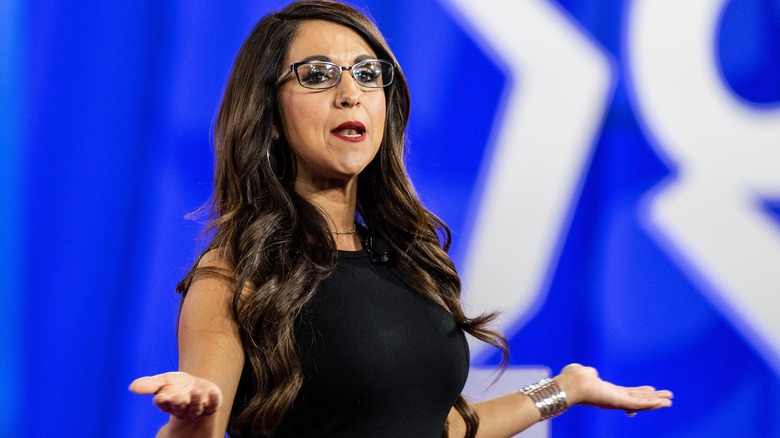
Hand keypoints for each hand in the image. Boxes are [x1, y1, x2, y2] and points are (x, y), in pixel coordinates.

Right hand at [129, 371, 222, 419]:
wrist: (197, 387)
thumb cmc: (177, 386)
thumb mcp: (163, 381)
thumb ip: (150, 384)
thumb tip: (132, 387)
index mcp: (168, 403)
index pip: (163, 404)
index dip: (162, 401)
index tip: (160, 397)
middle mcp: (182, 408)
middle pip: (179, 408)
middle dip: (178, 403)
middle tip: (177, 397)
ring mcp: (197, 408)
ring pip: (196, 408)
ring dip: (196, 400)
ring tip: (196, 391)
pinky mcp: (211, 405)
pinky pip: (213, 405)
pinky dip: (213, 400)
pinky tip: (213, 391)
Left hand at [555, 364, 672, 413]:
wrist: (569, 385)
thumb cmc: (571, 379)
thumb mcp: (584, 373)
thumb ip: (590, 373)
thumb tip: (592, 372)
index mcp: (607, 391)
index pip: (628, 393)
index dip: (641, 392)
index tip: (652, 389)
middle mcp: (614, 398)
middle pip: (638, 399)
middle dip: (653, 398)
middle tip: (668, 398)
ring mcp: (617, 401)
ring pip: (641, 403)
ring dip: (656, 402)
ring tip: (670, 401)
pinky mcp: (618, 402)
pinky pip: (638, 404)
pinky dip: (651, 403)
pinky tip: (662, 402)